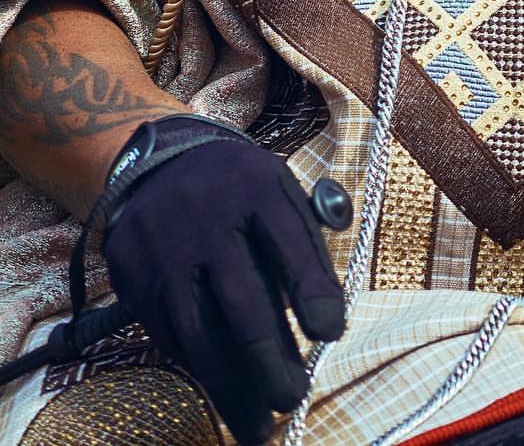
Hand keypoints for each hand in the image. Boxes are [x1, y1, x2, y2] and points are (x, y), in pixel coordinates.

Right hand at [101, 117, 344, 444]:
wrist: (158, 164)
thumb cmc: (239, 188)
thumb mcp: (278, 188)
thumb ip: (305, 237)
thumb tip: (328, 308)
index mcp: (256, 186)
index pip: (290, 241)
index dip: (312, 289)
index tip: (331, 332)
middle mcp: (206, 218)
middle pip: (242, 298)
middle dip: (269, 356)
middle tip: (293, 397)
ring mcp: (164, 251)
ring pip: (198, 330)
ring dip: (230, 383)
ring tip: (259, 423)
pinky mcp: (132, 278)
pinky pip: (167, 335)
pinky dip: (198, 366)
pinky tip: (223, 389)